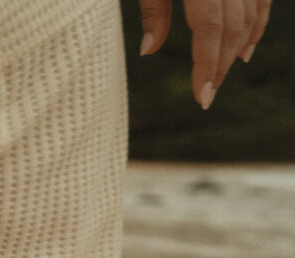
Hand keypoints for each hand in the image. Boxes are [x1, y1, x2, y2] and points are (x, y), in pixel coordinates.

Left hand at [138, 0, 271, 108]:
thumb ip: (153, 12)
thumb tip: (146, 50)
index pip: (210, 29)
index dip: (208, 65)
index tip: (202, 97)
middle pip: (232, 28)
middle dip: (220, 65)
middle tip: (206, 94)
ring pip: (249, 17)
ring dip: (237, 50)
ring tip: (220, 77)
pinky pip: (261, 0)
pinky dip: (256, 25)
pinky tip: (246, 49)